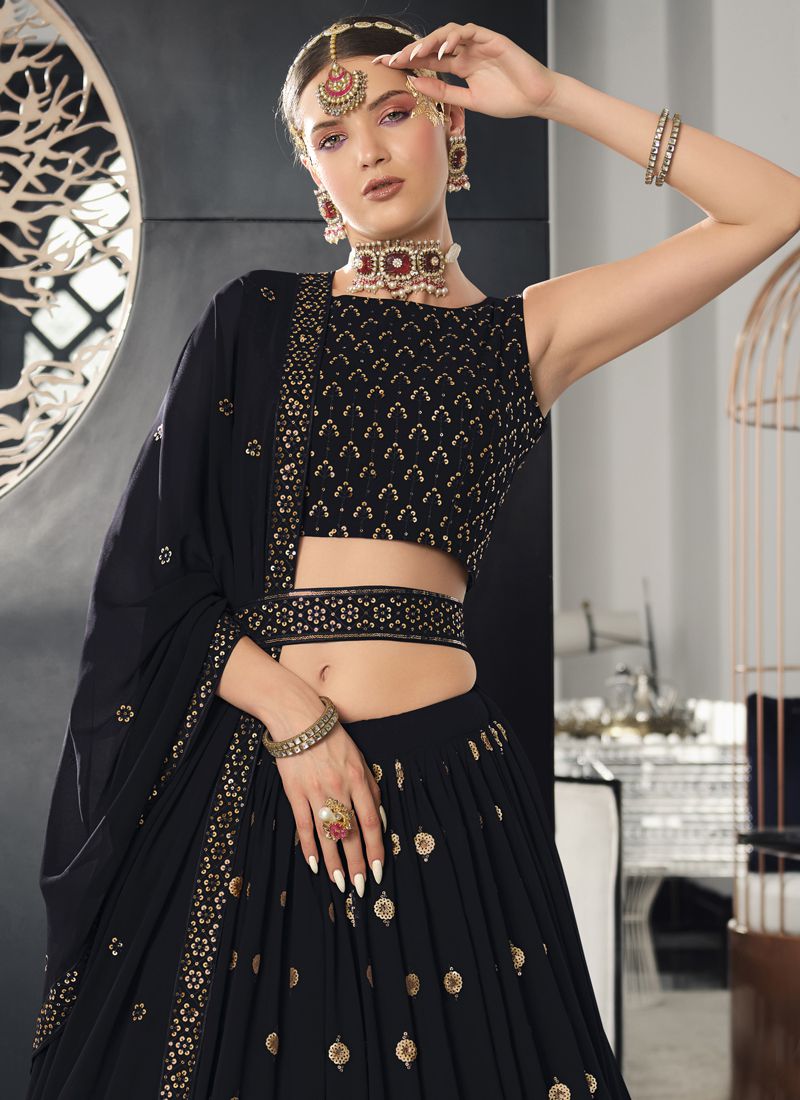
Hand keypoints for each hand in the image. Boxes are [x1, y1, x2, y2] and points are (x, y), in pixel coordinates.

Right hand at [272, 708, 384, 897]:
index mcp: (359, 779)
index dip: (376, 849)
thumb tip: (379, 817)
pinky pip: (303, 826)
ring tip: (340, 883)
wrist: (299, 719)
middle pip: (350, 834)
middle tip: (361, 886)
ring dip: (334, 863)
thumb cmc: (333, 738)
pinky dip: (309, 847)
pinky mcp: (295, 793)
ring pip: (327, 836)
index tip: (379, 869)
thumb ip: (371, 787)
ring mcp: (315, 792)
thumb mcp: (359, 757)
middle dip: (357, 863)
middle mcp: (339, 788)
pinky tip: (314, 865)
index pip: (371, 822)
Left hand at [374, 21, 558, 119]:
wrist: (536, 100)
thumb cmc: (508, 101)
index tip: (385, 67)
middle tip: (391, 59)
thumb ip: (443, 92)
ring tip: (415, 54)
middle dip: (410, 50)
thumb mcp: (469, 101)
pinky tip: (443, 49)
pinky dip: (454, 37)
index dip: (407, 62)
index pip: (428, 60)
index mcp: (460, 67)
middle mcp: (466, 52)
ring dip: (429, 42)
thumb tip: (414, 83)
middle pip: (433, 45)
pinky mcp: (492, 39)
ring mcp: (478, 44)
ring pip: (448, 34)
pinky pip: (469, 31)